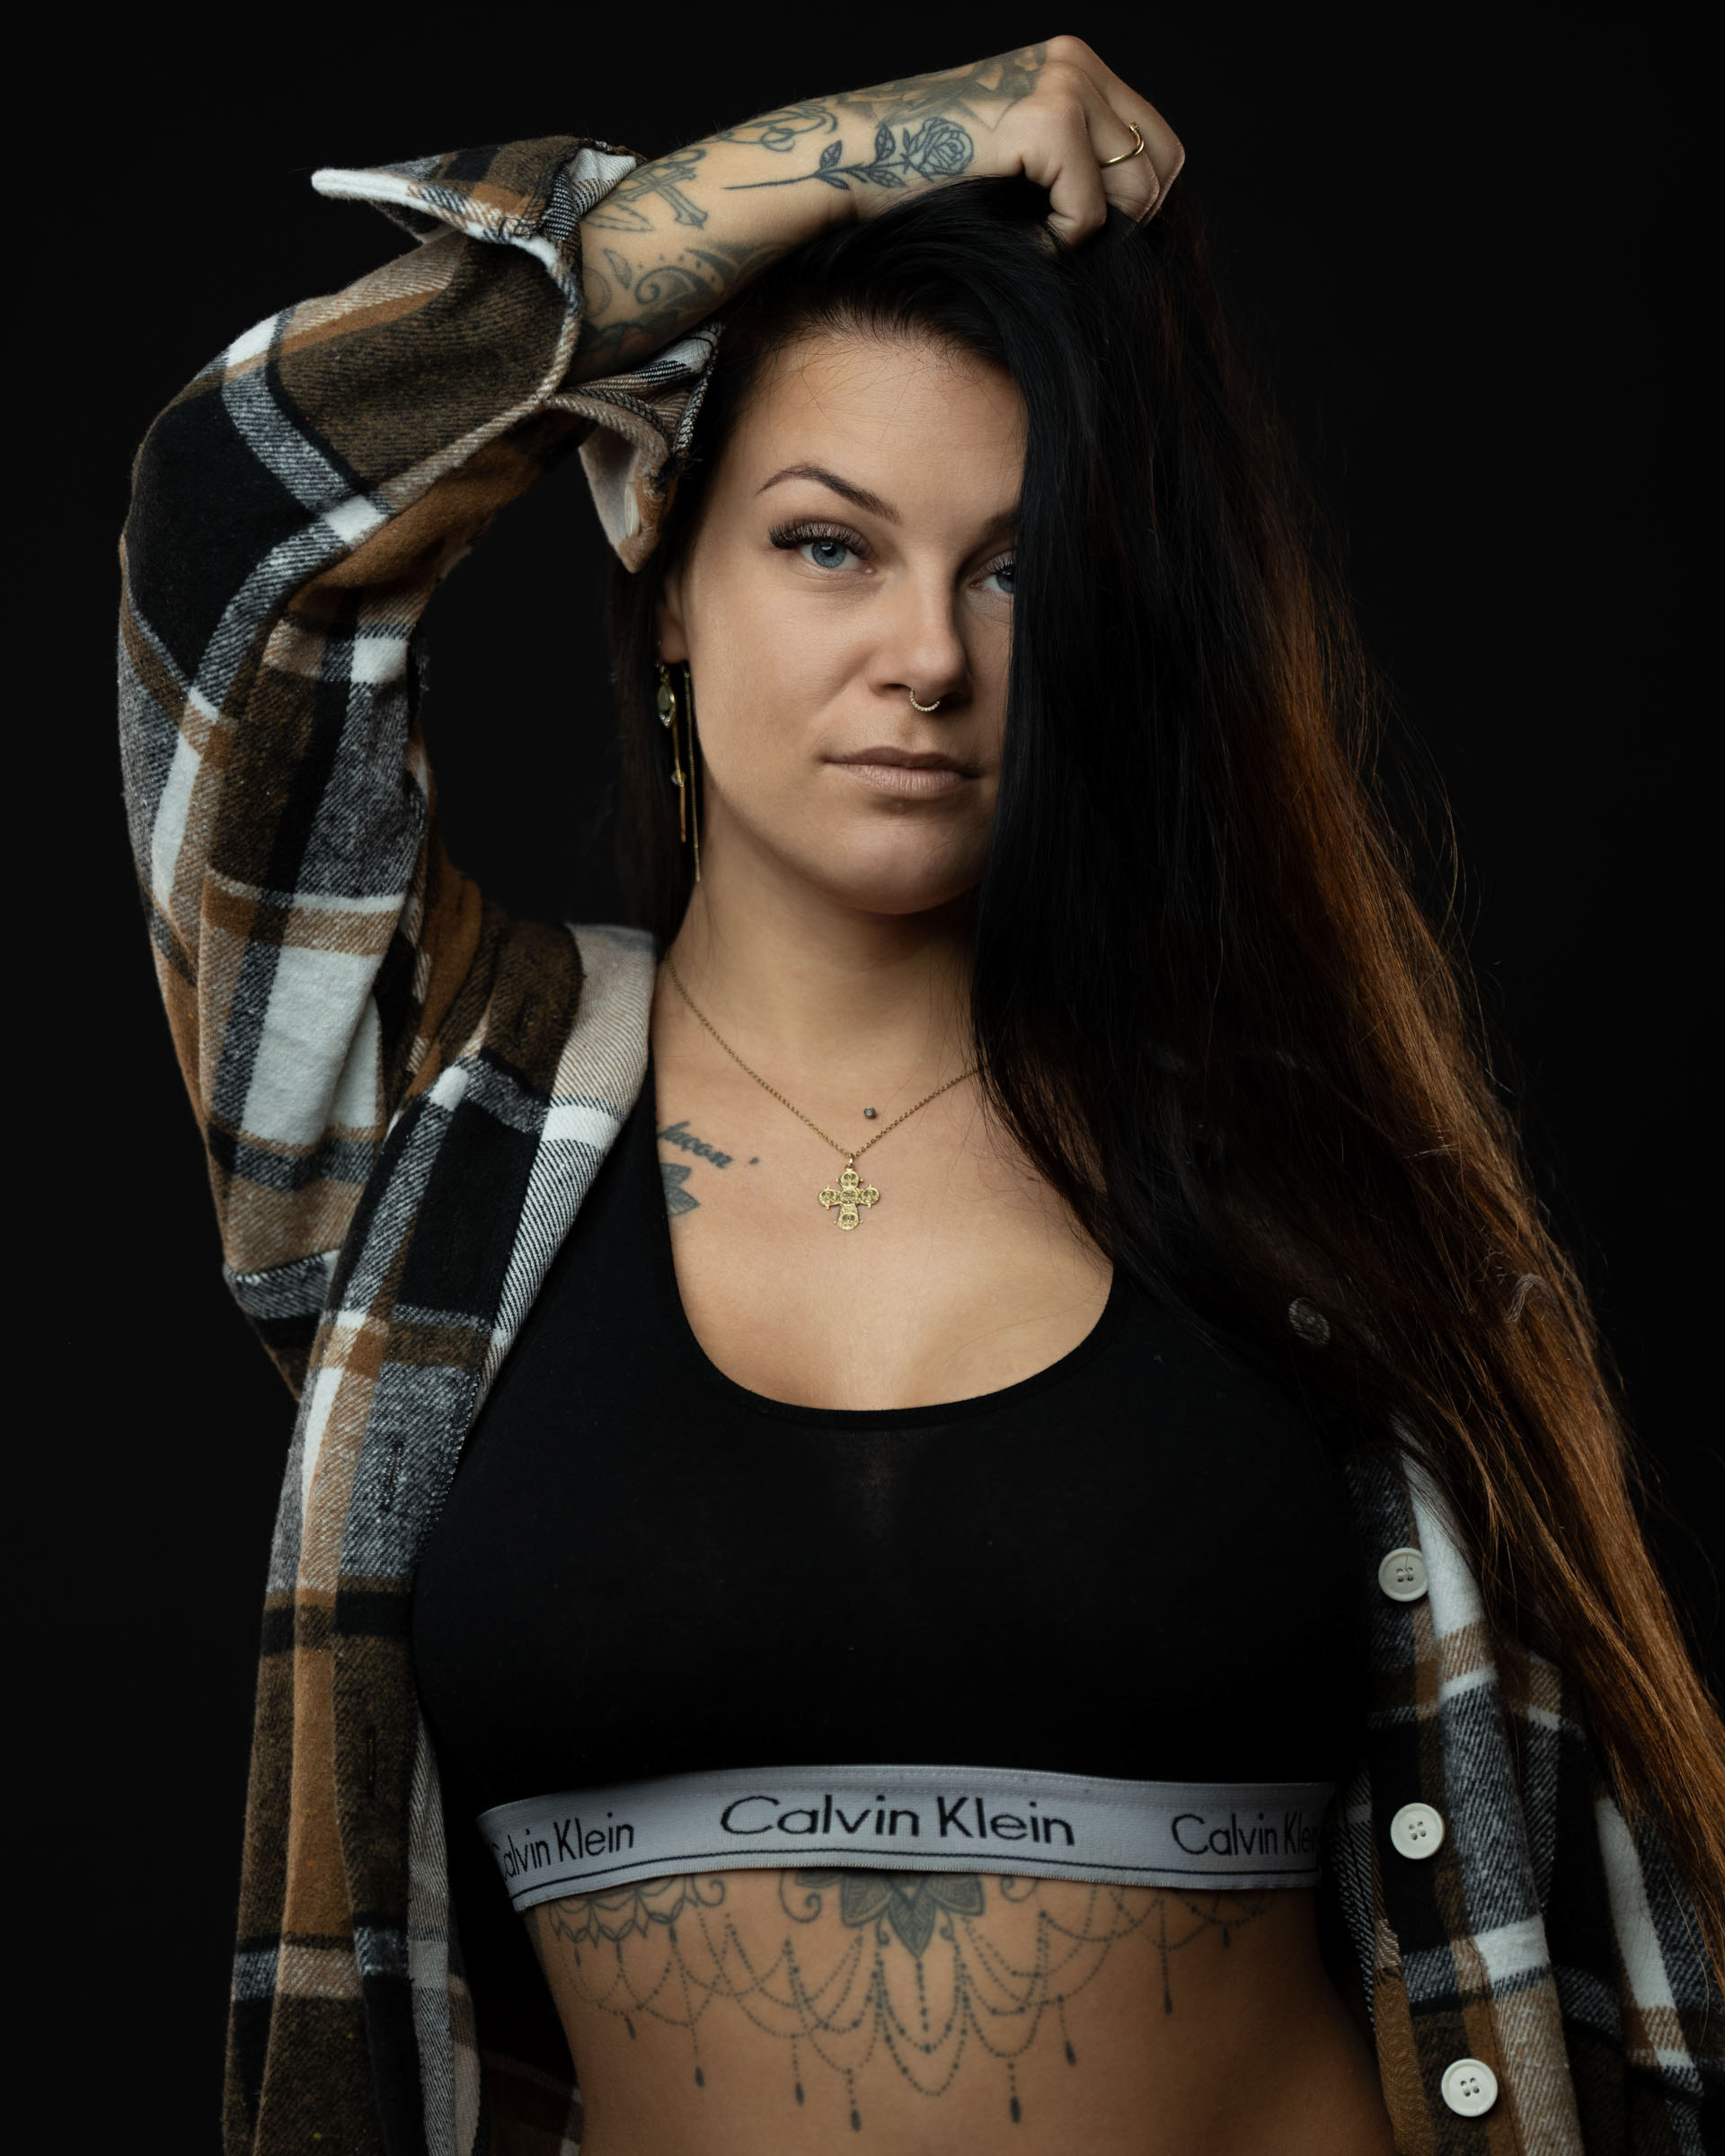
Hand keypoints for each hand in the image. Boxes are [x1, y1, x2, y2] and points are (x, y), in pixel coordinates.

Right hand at [733, 38, 1181, 245]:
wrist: (853, 161)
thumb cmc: (924, 175)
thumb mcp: (1015, 155)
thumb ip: (1076, 161)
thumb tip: (1144, 213)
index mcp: (1074, 64)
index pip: (1160, 143)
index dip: (1140, 205)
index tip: (1088, 235)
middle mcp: (1076, 61)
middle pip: (1162, 166)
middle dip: (1128, 222)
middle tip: (1066, 243)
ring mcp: (1064, 84)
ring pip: (1136, 192)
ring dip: (1089, 236)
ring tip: (1034, 235)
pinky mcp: (1047, 122)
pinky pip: (1090, 214)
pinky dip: (1055, 245)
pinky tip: (1014, 237)